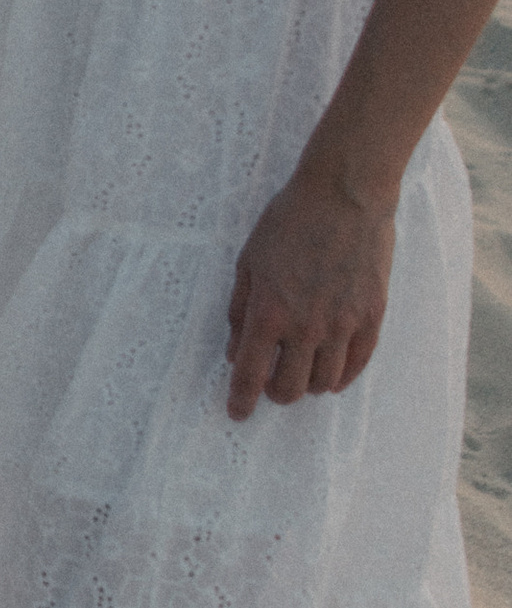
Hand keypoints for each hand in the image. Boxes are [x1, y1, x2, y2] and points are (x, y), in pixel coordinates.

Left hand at [225, 170, 395, 421]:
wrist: (345, 194)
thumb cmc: (288, 222)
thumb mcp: (248, 261)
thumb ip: (239, 310)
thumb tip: (234, 351)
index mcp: (268, 312)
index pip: (250, 374)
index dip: (240, 400)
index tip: (236, 414)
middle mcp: (306, 326)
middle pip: (290, 388)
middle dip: (275, 393)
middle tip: (271, 385)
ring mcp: (343, 323)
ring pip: (325, 382)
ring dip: (308, 385)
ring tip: (301, 374)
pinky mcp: (372, 315)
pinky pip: (358, 363)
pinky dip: (342, 376)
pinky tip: (333, 375)